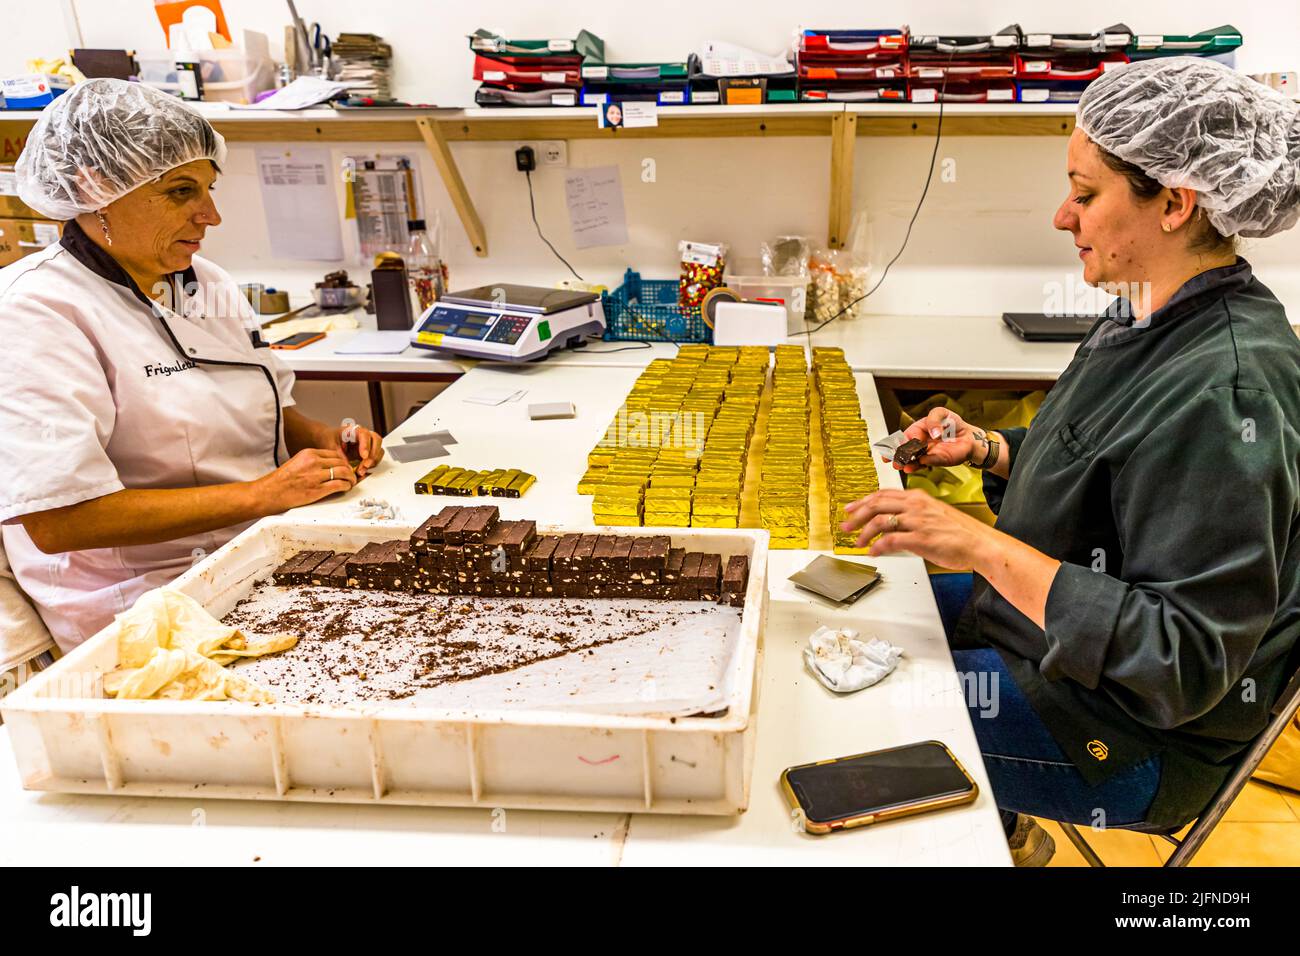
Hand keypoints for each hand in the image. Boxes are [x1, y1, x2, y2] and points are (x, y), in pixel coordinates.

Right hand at [255, 448, 357, 511]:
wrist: (269, 492)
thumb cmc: (281, 480)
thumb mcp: (297, 462)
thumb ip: (312, 462)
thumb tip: (328, 466)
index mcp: (309, 454)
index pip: (334, 454)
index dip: (343, 461)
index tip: (346, 466)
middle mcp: (313, 462)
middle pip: (341, 462)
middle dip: (349, 469)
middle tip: (351, 475)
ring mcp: (316, 476)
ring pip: (343, 472)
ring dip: (351, 478)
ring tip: (351, 482)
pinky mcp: (317, 489)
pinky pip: (339, 485)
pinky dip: (346, 486)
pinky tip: (346, 488)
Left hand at [332, 421, 384, 476]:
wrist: (330, 440)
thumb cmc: (330, 439)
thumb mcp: (330, 445)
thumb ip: (338, 454)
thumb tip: (347, 465)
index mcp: (354, 430)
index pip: (365, 434)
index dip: (366, 445)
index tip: (364, 456)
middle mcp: (364, 435)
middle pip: (376, 440)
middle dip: (373, 454)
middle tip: (365, 465)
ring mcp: (368, 443)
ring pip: (379, 450)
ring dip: (373, 461)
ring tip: (362, 470)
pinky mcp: (369, 452)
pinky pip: (376, 457)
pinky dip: (372, 464)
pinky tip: (363, 469)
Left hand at [840, 489, 994, 569]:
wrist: (980, 543)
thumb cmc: (960, 532)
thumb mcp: (933, 515)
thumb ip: (912, 516)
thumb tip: (891, 525)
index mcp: (918, 498)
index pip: (883, 494)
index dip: (863, 501)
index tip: (850, 509)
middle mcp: (916, 506)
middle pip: (876, 504)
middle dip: (856, 516)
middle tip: (845, 526)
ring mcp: (918, 521)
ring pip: (880, 521)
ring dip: (864, 533)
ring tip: (857, 543)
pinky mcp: (921, 538)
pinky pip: (891, 540)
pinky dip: (878, 546)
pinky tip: (874, 552)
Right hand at [890, 406, 982, 473]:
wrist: (967, 436)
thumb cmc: (952, 423)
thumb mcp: (940, 413)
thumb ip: (933, 420)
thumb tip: (933, 434)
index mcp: (916, 430)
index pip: (904, 437)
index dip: (897, 442)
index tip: (893, 447)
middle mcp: (919, 444)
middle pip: (905, 451)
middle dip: (897, 456)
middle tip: (891, 460)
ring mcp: (926, 454)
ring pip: (913, 460)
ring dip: (905, 463)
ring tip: (900, 466)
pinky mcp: (936, 461)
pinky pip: (927, 463)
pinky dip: (920, 465)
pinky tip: (913, 466)